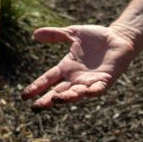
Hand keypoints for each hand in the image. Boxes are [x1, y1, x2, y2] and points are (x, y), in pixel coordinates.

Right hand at [21, 25, 136, 109]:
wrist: (118, 37)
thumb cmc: (97, 37)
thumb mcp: (73, 33)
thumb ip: (55, 35)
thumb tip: (34, 34)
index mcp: (66, 68)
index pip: (48, 79)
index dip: (36, 87)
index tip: (24, 96)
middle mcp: (76, 78)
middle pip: (58, 92)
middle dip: (48, 100)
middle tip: (35, 108)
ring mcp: (89, 81)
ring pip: (75, 93)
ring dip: (66, 98)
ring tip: (55, 100)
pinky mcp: (104, 81)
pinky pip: (97, 89)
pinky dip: (91, 91)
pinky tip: (83, 92)